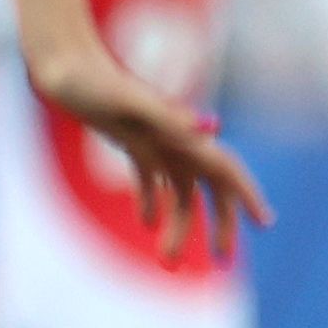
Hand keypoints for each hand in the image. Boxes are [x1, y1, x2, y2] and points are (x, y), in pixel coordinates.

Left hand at [24, 28, 273, 255]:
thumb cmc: (93, 81)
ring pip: (179, 191)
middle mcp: (176, 139)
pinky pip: (151, 177)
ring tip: (166, 264)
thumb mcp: (129, 101)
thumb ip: (169, 116)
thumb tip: (209, 129)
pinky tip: (147, 225)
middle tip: (221, 263)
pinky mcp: (131, 140)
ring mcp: (155, 140)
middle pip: (209, 189)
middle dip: (218, 225)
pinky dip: (152, 201)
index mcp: (183, 133)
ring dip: (179, 226)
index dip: (248, 196)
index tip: (265, 224)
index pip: (226, 170)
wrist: (62, 64)